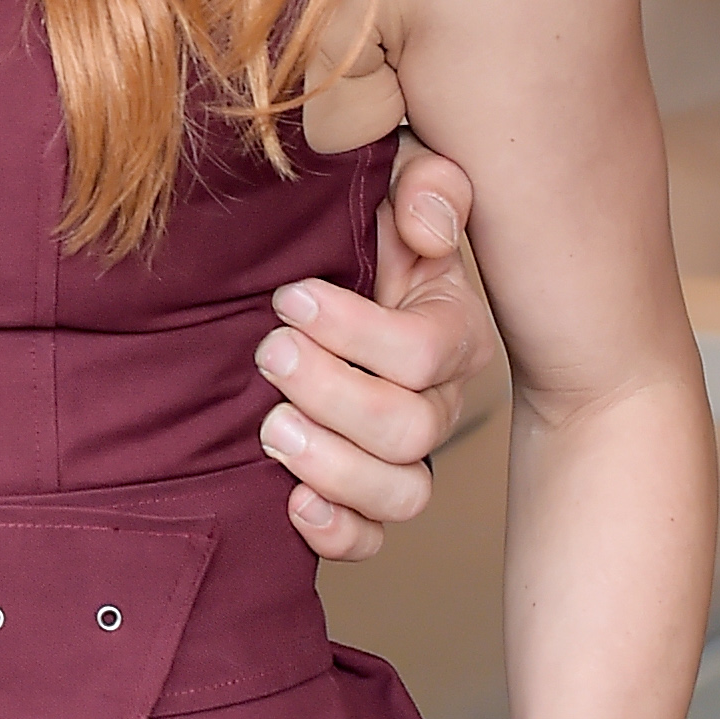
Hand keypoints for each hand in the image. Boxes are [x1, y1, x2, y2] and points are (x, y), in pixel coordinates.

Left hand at [264, 143, 493, 563]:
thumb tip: (427, 227)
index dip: (356, 332)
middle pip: (409, 430)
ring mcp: (402, 453)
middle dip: (332, 393)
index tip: (289, 298)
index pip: (425, 353)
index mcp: (450, 327)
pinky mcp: (361, 492)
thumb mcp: (393, 181)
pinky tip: (292, 502)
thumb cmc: (355, 227)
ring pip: (401, 493)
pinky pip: (370, 537)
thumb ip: (426, 185)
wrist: (304, 278)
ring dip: (332, 466)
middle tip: (270, 353)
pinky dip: (336, 532)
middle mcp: (435, 398)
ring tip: (271, 427)